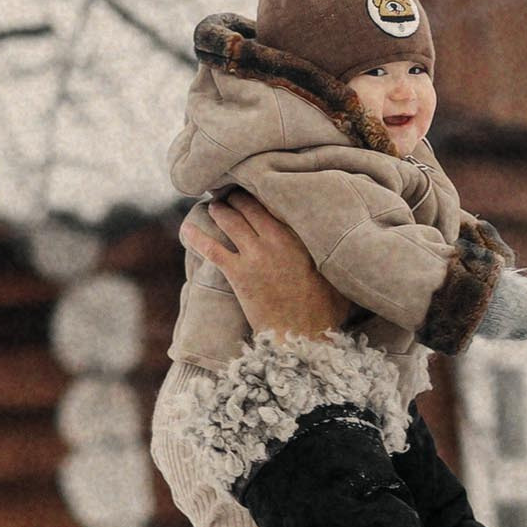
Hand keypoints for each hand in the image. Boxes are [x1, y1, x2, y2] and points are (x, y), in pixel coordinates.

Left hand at [184, 188, 341, 341]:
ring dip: (219, 210)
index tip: (258, 187)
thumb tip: (340, 247)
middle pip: (250, 206)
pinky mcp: (238, 273)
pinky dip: (196, 236)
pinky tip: (186, 227)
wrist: (303, 339)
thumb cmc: (325, 313)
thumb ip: (334, 257)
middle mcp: (276, 240)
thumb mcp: (337, 277)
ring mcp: (255, 255)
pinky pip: (211, 248)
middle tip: (230, 192)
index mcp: (302, 237)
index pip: (278, 204)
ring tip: (214, 206)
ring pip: (230, 220)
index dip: (265, 193)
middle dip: (237, 197)